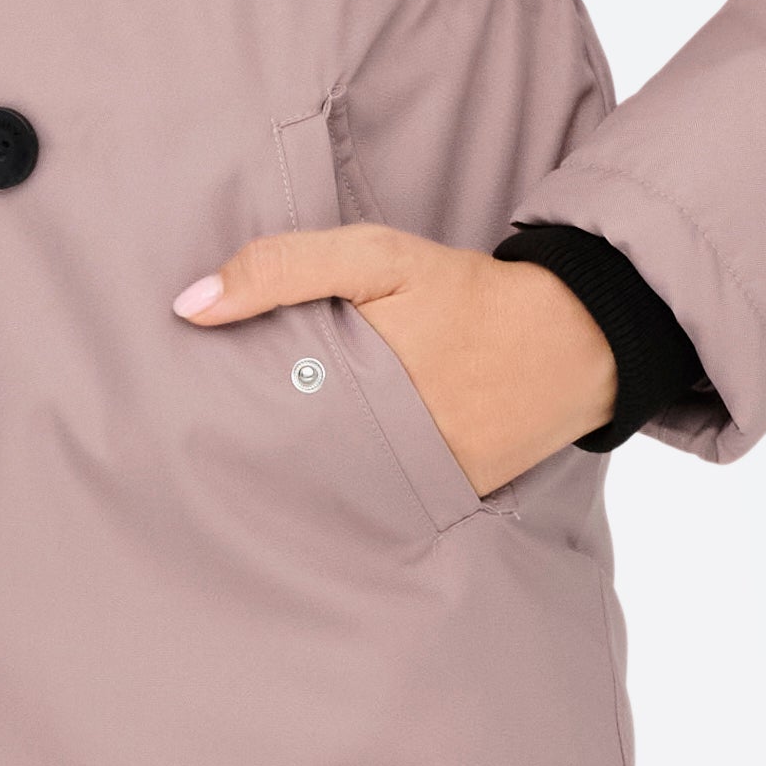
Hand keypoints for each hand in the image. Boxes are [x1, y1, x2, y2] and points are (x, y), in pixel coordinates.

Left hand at [174, 222, 614, 493]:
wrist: (577, 338)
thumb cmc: (466, 293)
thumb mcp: (378, 259)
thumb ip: (283, 268)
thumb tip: (188, 306)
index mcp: (354, 392)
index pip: (261, 426)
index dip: (225, 423)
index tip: (189, 419)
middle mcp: (383, 453)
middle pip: (292, 467)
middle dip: (260, 457)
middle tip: (216, 451)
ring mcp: (419, 486)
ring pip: (334, 493)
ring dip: (307, 481)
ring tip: (267, 470)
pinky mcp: (448, 502)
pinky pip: (386, 506)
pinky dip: (361, 492)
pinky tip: (337, 479)